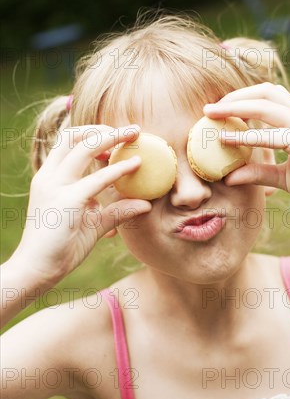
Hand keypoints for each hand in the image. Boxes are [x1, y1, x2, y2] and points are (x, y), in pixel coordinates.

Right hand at [12, 125, 151, 284]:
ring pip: (83, 147)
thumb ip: (116, 210)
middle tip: (133, 131)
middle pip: (74, 136)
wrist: (36, 270)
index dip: (93, 133)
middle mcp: (50, 176)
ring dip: (112, 137)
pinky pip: (97, 179)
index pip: (68, 142)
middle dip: (105, 128)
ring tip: (136, 135)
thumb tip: (145, 204)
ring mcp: (56, 186)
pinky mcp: (67, 201)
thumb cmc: (61, 247)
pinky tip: (137, 165)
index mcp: (50, 177)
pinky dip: (119, 169)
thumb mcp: (92, 223)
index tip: (118, 139)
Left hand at [203, 82, 289, 221]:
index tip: (219, 110)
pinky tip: (226, 139)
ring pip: (265, 104)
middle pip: (265, 91)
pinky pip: (270, 134)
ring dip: (234, 107)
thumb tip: (229, 176)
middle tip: (209, 108)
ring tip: (210, 114)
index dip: (243, 98)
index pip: (270, 96)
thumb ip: (260, 172)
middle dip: (235, 96)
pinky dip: (246, 135)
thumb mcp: (285, 177)